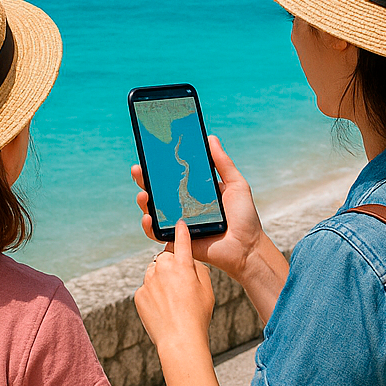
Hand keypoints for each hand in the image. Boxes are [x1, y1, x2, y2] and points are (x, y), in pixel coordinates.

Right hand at [131, 135, 268, 280]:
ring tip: (143, 194)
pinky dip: (148, 226)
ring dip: (143, 201)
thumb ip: (223, 163)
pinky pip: (156, 233)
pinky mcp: (177, 239)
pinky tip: (147, 217)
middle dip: (144, 179)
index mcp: (195, 191)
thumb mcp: (236, 184)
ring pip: (153, 210)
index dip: (159, 166)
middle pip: (157, 191)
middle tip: (138, 169)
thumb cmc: (244, 217)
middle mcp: (184, 206)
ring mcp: (178, 223)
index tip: (150, 154)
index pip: (173, 176)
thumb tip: (210, 138)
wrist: (247, 247)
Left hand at [135, 220, 213, 354]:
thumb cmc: (198, 315)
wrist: (179, 339)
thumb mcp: (207, 290)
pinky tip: (163, 310)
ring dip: (160, 281)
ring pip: (154, 274)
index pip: (181, 240)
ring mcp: (148, 281)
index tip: (179, 223)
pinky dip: (153, 296)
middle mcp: (163, 268)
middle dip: (170, 266)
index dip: (181, 231)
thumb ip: (198, 270)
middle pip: (165, 259)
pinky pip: (146, 289)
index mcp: (182, 265)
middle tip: (180, 284)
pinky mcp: (138, 294)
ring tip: (172, 301)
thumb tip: (190, 262)